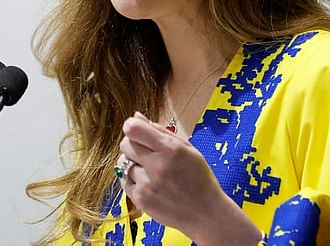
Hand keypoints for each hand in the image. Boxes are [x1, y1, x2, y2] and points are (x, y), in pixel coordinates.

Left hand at [118, 112, 261, 245]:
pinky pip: (123, 181)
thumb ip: (160, 131)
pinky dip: (132, 180)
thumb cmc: (199, 178)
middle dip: (133, 145)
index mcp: (171, 149)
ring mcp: (147, 185)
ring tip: (150, 171)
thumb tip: (136, 116)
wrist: (206, 214)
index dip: (132, 126)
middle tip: (147, 153)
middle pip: (125, 144)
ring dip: (132, 164)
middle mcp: (158, 166)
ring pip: (122, 163)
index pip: (133, 129)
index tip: (137, 131)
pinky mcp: (141, 200)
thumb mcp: (187, 149)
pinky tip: (148, 183)